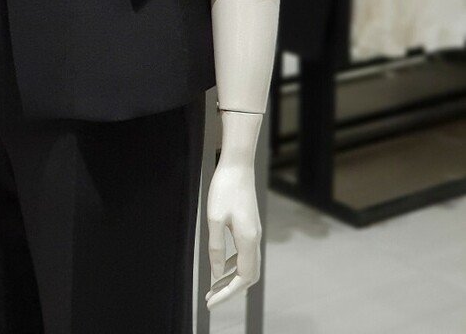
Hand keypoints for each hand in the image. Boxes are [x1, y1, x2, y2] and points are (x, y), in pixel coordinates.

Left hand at [204, 155, 261, 308]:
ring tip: (213, 286)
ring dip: (232, 278)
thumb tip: (216, 273)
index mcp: (248, 240)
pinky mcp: (250, 226)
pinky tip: (221, 265)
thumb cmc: (224, 189)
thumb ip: (216, 248)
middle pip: (249, 277)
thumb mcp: (214, 219)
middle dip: (231, 290)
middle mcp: (255, 239)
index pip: (243, 279)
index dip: (228, 294)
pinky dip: (234, 265)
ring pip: (248, 266)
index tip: (211, 302)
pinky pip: (245, 254)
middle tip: (211, 298)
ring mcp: (254, 232)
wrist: (237, 165)